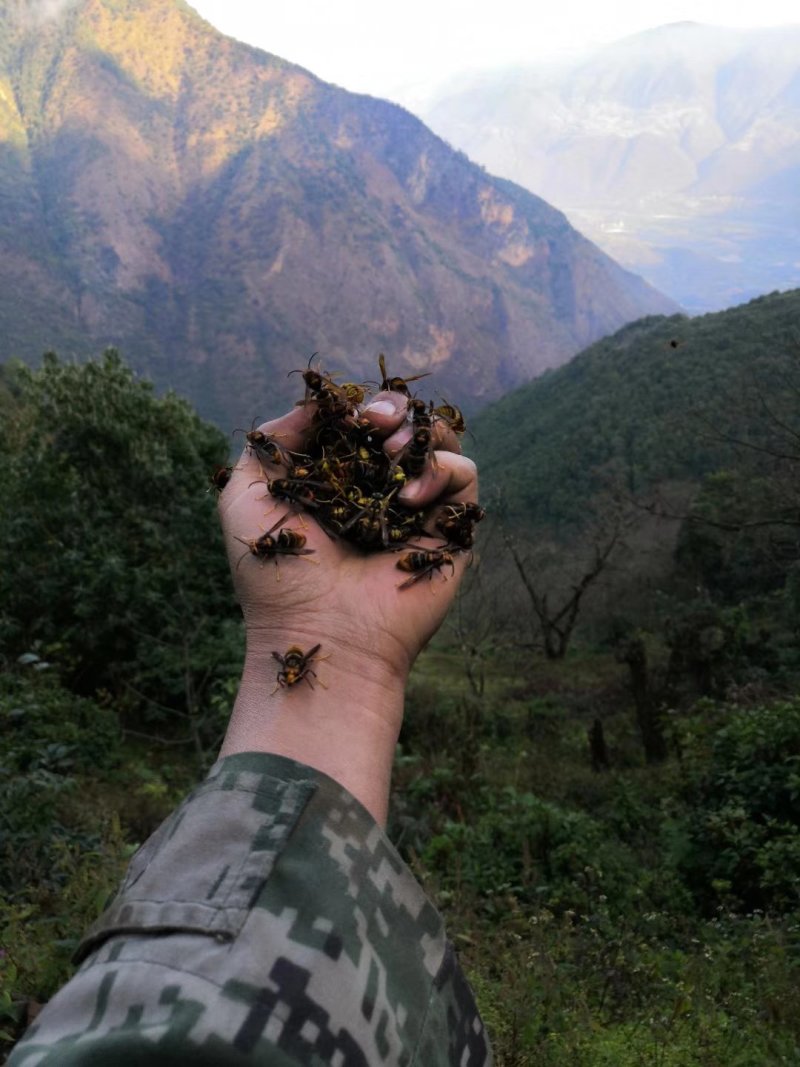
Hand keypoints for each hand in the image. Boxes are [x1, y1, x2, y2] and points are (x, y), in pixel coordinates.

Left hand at [216, 390, 478, 822]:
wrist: (323, 635)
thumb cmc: (278, 576)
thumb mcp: (246, 498)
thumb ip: (271, 442)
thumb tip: (317, 403)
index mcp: (337, 481)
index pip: (356, 421)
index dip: (354, 407)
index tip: (345, 414)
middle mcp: (380, 490)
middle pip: (402, 422)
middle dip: (390, 408)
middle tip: (373, 423)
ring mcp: (419, 508)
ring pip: (438, 439)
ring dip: (416, 431)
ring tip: (389, 453)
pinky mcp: (452, 528)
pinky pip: (464, 473)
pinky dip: (439, 469)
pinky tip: (407, 499)